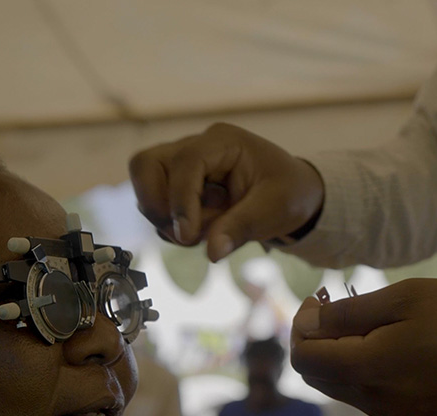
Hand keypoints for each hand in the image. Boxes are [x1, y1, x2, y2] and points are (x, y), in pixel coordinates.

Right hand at [128, 123, 324, 260]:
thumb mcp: (273, 210)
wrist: (291, 195)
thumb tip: (212, 252)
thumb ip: (241, 228)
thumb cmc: (288, 194)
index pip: (185, 162)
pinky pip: (154, 203)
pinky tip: (199, 229)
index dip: (181, 201)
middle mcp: (196, 147)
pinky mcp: (177, 184)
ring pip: (145, 184)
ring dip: (165, 217)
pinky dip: (170, 224)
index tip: (188, 236)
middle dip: (157, 205)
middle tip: (185, 234)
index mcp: (223, 142)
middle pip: (146, 165)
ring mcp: (182, 164)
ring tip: (203, 231)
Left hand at [290, 279, 436, 415]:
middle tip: (336, 305)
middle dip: (315, 340)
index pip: (302, 357)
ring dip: (337, 355)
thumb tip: (309, 322)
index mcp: (364, 371)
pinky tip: (388, 343)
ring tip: (365, 320)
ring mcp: (391, 414)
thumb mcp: (403, 299)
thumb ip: (348, 314)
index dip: (300, 324)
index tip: (320, 297)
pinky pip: (366, 395)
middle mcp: (371, 402)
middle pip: (315, 376)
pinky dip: (360, 369)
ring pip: (339, 387)